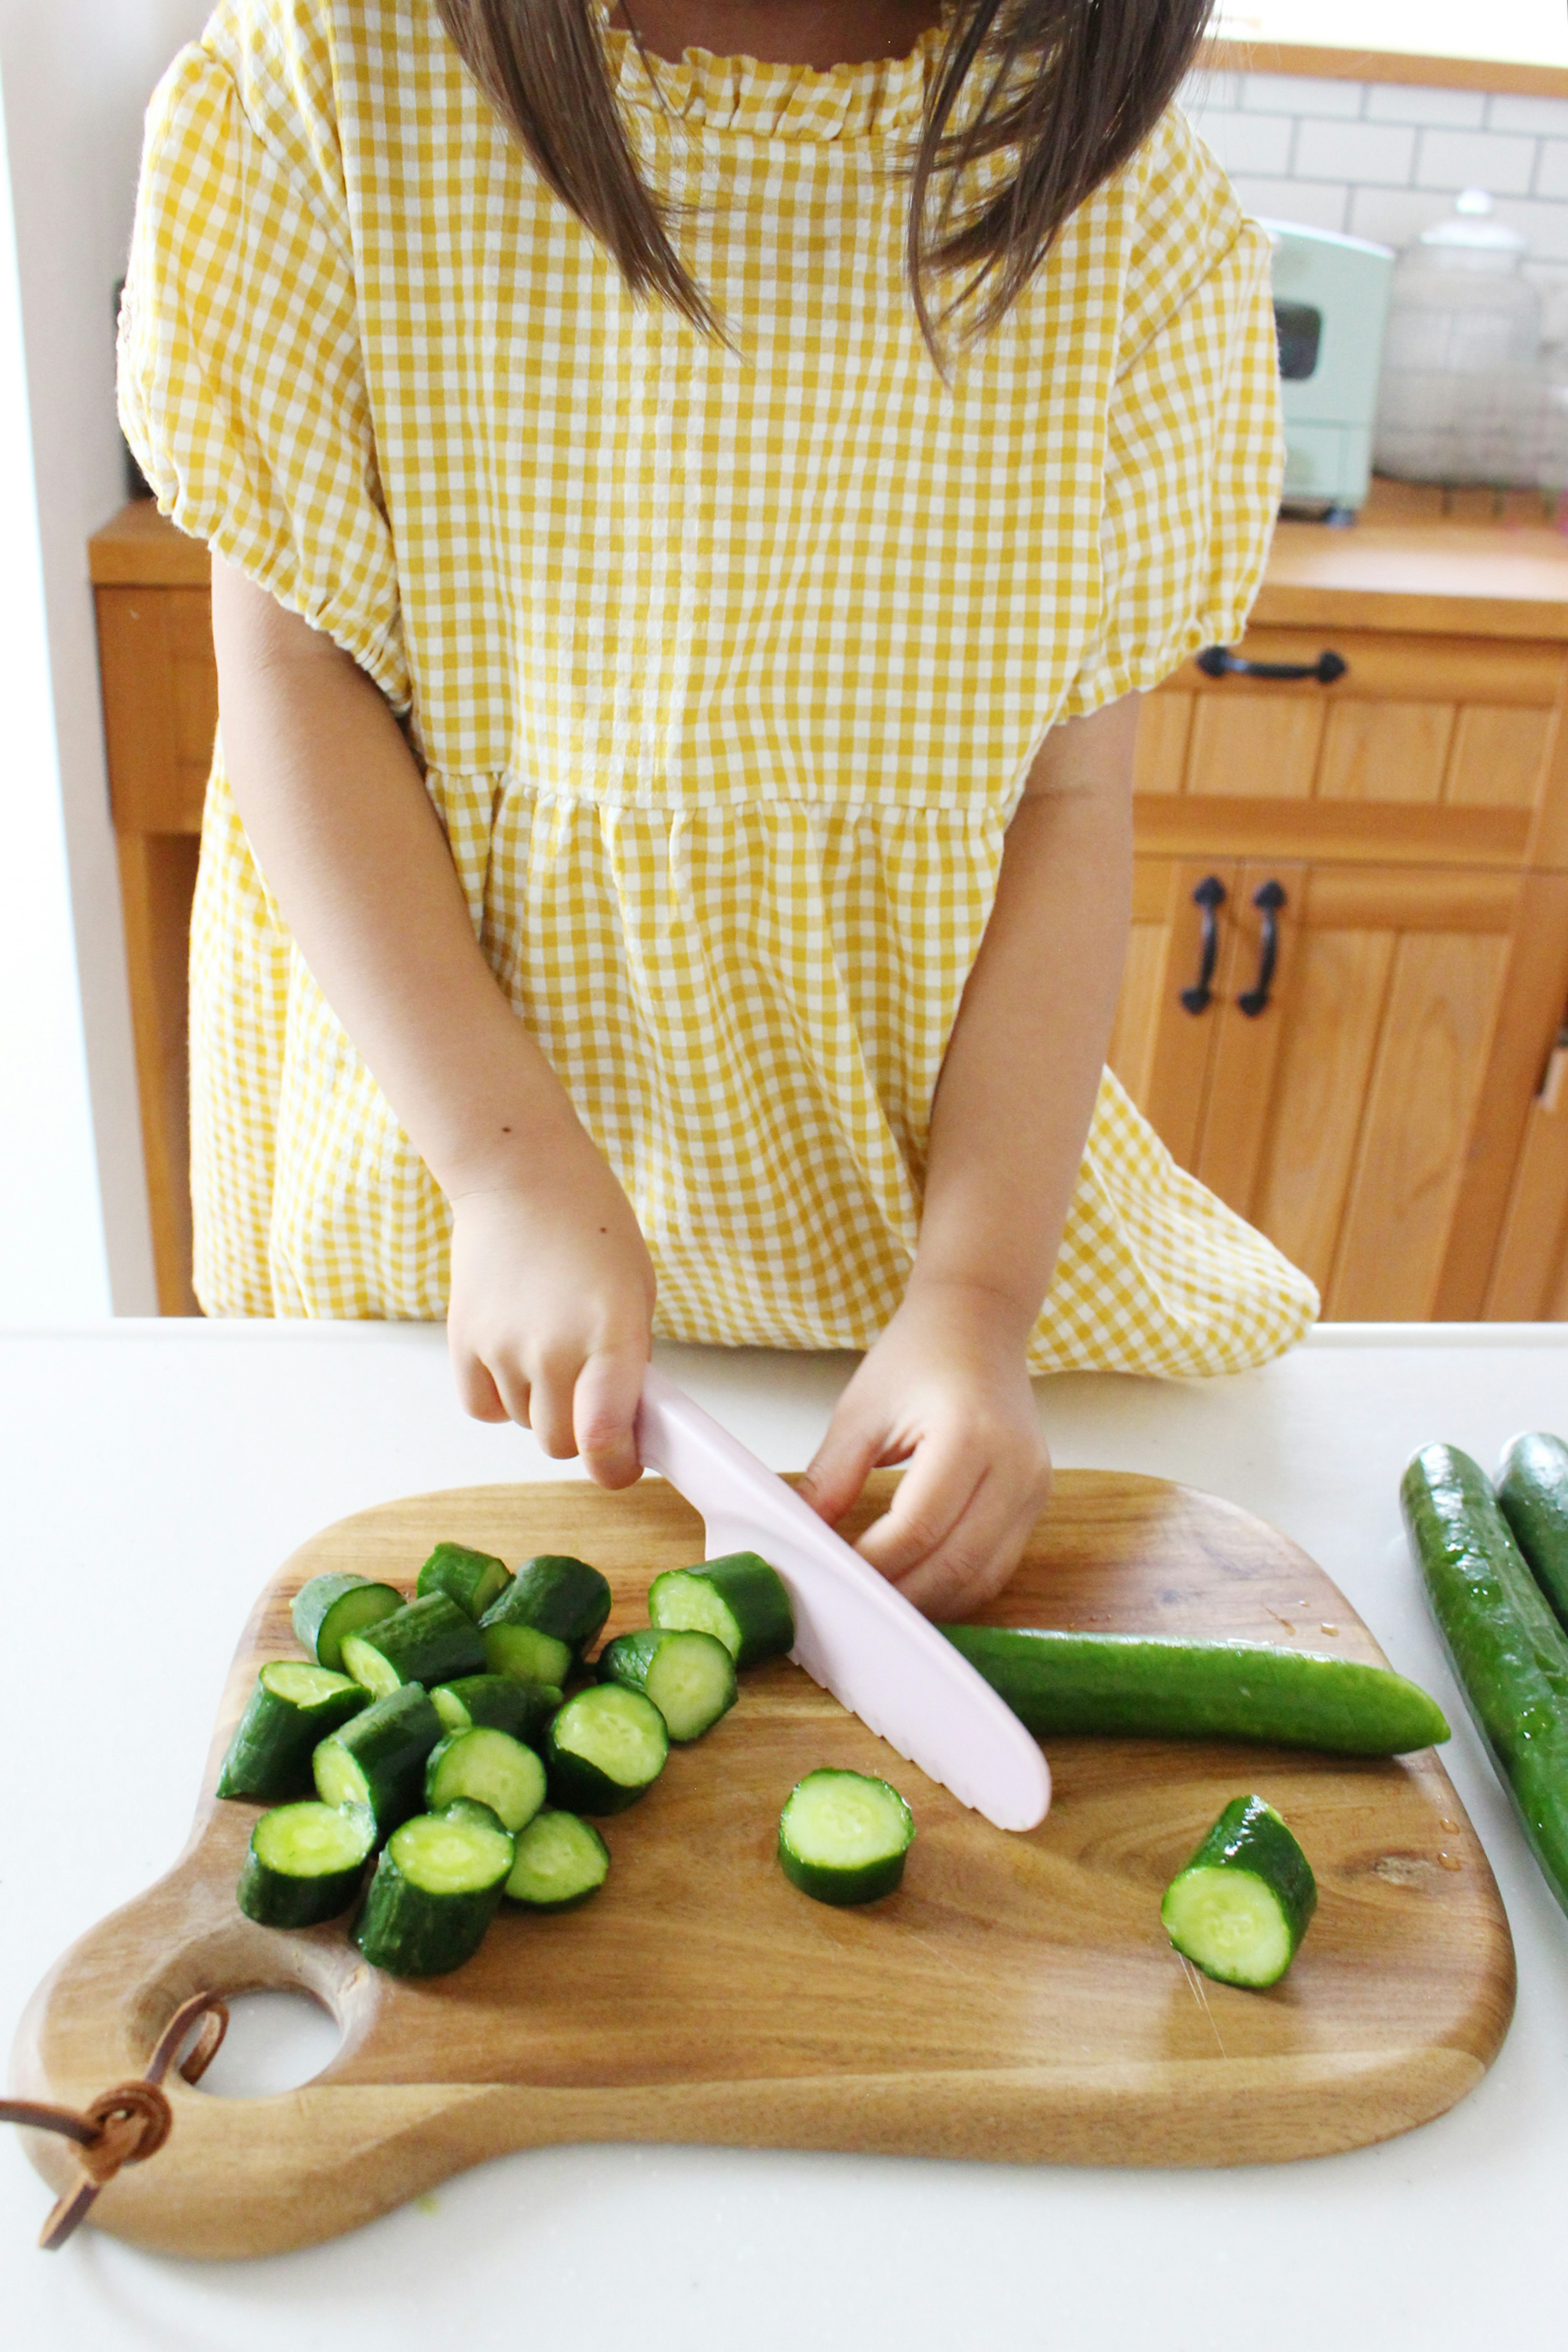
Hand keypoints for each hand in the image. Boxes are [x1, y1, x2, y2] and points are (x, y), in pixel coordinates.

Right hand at [445, 1145, 655, 1487]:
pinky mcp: (462, 1342)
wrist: (520, 1177)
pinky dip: (501, 1397)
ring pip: (523, 1423)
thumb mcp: (636, 1292)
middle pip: (561, 1442)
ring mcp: (502, 1348)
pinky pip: (483, 1407)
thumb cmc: (590, 1226)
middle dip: (581, 1429)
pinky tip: (514, 1357)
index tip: (622, 1463)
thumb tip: (624, 1421)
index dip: (615, 1467)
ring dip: (541, 1404)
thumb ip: (629, 1361)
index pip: (603, 1439)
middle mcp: (552, 1350)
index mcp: (609, 1335)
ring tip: (550, 1345)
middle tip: (591, 1390)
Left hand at [796, 1280, 1050, 1616]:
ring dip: (930, 1601)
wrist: (978, 1323)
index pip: (917, 1527)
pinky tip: (918, 1584)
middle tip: (851, 1605)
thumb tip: (801, 1534)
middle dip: (899, 1596)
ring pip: (982, 1578)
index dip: (873, 1564)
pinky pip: (998, 1566)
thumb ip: (832, 1476)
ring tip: (880, 1603)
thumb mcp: (861, 1410)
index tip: (834, 1576)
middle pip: (955, 1564)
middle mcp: (1014, 1465)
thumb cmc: (918, 1356)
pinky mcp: (1036, 1500)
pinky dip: (956, 1586)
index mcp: (968, 1434)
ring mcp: (1033, 1486)